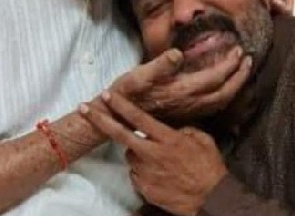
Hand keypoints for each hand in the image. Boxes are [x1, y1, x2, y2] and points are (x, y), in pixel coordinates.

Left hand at [79, 91, 227, 214]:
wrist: (211, 198)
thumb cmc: (209, 167)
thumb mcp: (201, 139)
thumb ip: (182, 129)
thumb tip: (170, 128)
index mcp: (167, 139)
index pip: (138, 118)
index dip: (120, 105)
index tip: (106, 95)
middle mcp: (152, 154)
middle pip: (119, 134)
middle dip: (99, 119)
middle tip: (83, 108)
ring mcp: (146, 172)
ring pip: (131, 156)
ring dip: (138, 154)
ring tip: (159, 161)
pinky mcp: (144, 189)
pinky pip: (136, 175)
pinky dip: (144, 172)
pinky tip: (160, 175)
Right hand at [109, 46, 251, 121]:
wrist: (118, 117)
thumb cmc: (126, 93)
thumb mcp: (138, 75)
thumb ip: (160, 65)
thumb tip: (178, 53)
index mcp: (182, 90)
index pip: (215, 78)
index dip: (230, 64)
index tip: (239, 50)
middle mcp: (190, 102)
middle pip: (225, 92)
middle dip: (240, 75)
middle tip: (248, 59)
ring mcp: (189, 110)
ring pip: (222, 100)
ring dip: (235, 85)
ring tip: (242, 70)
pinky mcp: (186, 112)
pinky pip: (214, 105)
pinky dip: (226, 94)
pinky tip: (225, 86)